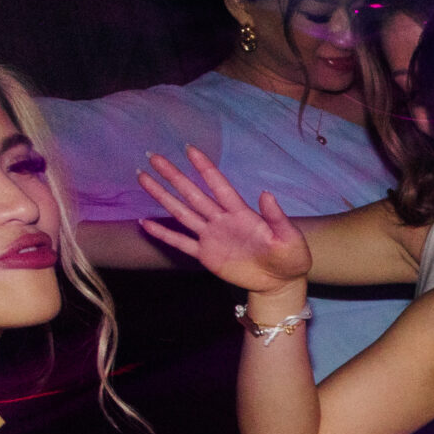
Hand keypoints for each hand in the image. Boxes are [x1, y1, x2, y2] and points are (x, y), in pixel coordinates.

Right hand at [135, 147, 310, 292]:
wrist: (281, 284)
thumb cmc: (290, 258)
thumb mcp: (289, 238)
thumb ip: (276, 217)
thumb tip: (266, 193)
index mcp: (241, 214)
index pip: (219, 186)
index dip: (205, 168)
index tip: (189, 149)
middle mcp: (222, 220)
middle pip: (193, 194)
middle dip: (173, 176)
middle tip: (154, 157)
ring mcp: (212, 237)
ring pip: (182, 213)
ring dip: (163, 196)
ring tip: (143, 178)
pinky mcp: (206, 255)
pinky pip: (181, 243)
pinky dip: (164, 233)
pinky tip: (145, 222)